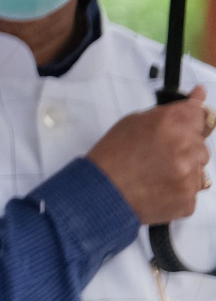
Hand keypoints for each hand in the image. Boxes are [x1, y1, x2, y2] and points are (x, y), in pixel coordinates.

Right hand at [88, 85, 211, 224]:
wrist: (100, 192)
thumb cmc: (111, 157)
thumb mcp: (133, 122)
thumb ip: (167, 113)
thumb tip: (193, 101)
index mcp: (174, 123)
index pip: (200, 113)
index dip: (195, 114)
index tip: (197, 108)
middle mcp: (187, 147)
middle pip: (200, 144)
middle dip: (184, 148)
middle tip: (157, 155)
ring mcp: (190, 175)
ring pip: (198, 169)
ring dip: (183, 170)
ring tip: (155, 174)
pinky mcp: (189, 199)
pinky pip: (191, 192)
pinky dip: (177, 191)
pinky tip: (157, 188)